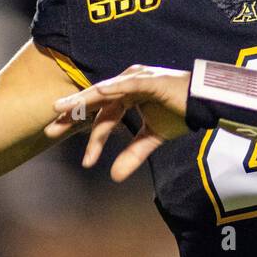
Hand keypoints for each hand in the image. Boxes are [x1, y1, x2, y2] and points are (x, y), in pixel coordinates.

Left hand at [43, 65, 190, 181]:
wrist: (207, 102)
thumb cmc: (180, 113)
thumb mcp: (152, 138)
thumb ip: (132, 155)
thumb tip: (114, 177)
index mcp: (127, 94)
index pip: (101, 114)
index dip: (90, 136)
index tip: (82, 159)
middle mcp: (127, 83)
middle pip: (95, 101)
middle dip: (72, 116)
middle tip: (49, 130)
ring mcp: (137, 79)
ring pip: (104, 93)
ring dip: (83, 102)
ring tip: (62, 111)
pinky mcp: (150, 79)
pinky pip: (128, 85)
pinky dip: (112, 88)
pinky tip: (96, 94)